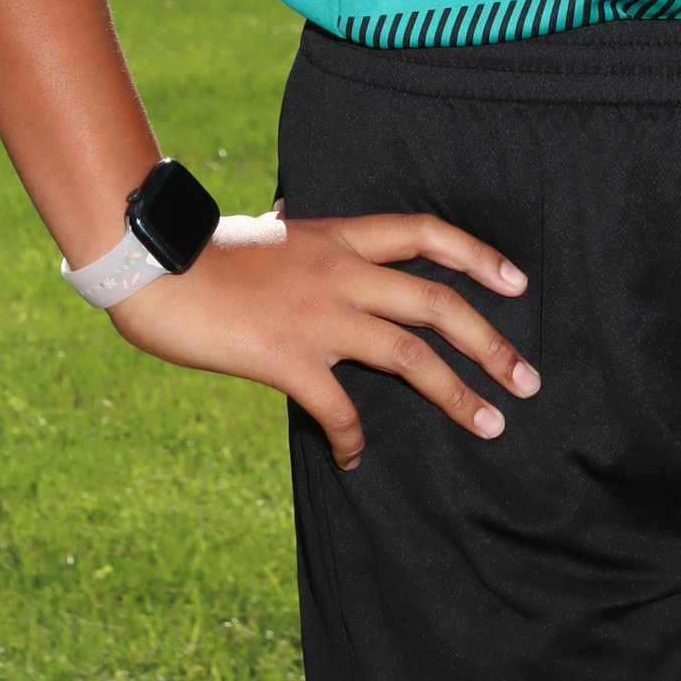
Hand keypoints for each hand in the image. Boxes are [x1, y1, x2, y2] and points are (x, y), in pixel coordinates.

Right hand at [108, 213, 539, 465]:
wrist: (152, 265)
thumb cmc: (202, 253)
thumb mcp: (267, 231)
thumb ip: (294, 236)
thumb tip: (291, 219)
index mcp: (338, 236)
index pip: (426, 232)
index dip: (479, 254)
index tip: (518, 282)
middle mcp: (340, 271)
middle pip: (437, 302)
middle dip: (491, 342)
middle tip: (528, 380)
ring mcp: (318, 315)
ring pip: (410, 355)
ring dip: (457, 394)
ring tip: (490, 425)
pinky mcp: (287, 357)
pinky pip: (340, 406)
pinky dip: (356, 438)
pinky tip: (359, 460)